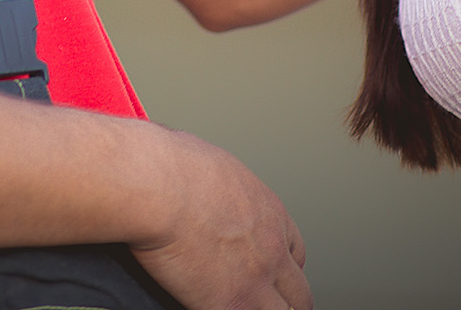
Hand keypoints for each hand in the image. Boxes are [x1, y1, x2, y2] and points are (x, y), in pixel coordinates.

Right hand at [133, 130, 311, 309]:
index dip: (282, 267)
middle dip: (284, 300)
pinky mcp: (230, 304)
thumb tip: (210, 186)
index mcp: (269, 213)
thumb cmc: (175, 166)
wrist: (161, 188)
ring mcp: (255, 282)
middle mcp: (271, 249)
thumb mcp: (216, 166)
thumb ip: (225, 188)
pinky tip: (215, 308)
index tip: (270, 274)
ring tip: (242, 307)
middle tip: (264, 302)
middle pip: (299, 293)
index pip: (295, 253)